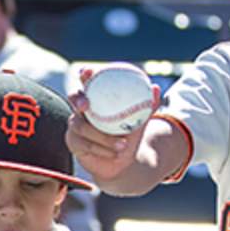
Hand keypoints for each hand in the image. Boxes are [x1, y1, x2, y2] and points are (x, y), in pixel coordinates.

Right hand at [65, 66, 159, 181]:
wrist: (123, 159)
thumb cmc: (130, 134)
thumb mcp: (140, 120)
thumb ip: (147, 105)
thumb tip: (156, 89)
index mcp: (95, 99)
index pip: (87, 83)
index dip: (85, 76)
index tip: (88, 71)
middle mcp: (81, 110)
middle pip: (73, 99)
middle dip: (77, 99)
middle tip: (86, 105)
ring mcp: (75, 127)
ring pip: (82, 127)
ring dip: (103, 136)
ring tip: (123, 143)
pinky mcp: (73, 143)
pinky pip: (86, 145)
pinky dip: (102, 149)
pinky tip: (115, 153)